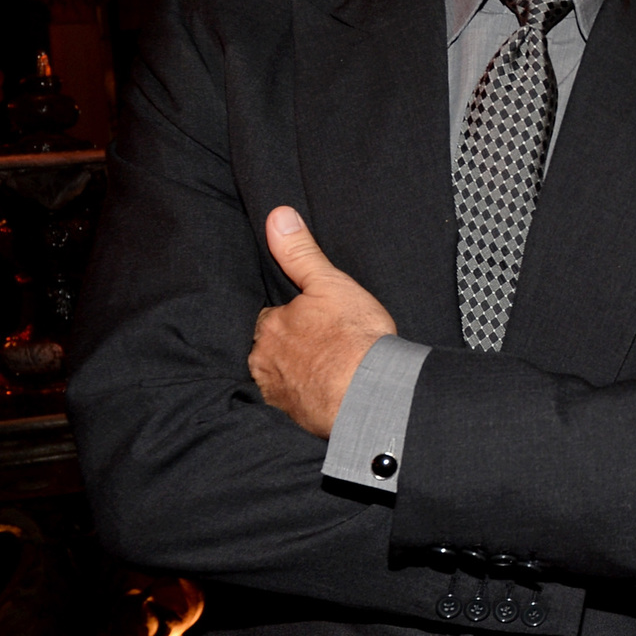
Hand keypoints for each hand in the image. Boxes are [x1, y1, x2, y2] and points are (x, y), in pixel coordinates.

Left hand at [248, 207, 396, 439]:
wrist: (372, 394)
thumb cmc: (355, 339)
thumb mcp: (331, 283)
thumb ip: (301, 253)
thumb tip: (278, 217)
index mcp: (270, 326)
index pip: (270, 317)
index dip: (289, 316)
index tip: (308, 320)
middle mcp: (263, 361)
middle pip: (269, 349)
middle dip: (288, 348)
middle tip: (319, 346)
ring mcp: (276, 392)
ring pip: (278, 377)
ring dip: (295, 374)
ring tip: (324, 371)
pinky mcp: (291, 418)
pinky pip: (291, 405)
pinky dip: (305, 400)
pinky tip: (325, 396)